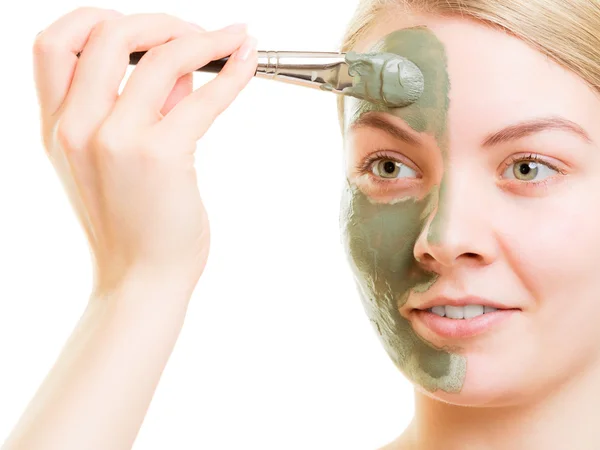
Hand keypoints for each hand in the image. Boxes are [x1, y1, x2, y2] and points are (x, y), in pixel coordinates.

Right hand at [32, 7, 256, 294]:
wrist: (143, 279)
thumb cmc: (135, 224)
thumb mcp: (114, 161)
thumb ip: (141, 107)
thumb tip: (180, 64)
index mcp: (59, 127)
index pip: (55, 43)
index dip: (97, 19)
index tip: (142, 26)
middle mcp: (76, 128)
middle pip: (106, 33)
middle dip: (159, 20)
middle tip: (195, 32)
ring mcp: (115, 141)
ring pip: (159, 56)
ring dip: (201, 37)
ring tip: (230, 41)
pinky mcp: (160, 156)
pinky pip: (203, 97)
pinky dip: (232, 72)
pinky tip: (247, 61)